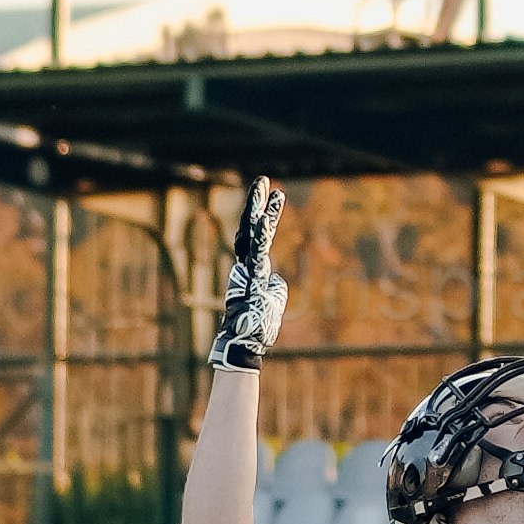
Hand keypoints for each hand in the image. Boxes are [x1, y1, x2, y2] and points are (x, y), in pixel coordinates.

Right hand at [208, 180, 288, 373]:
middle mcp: (248, 265)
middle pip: (251, 228)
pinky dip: (260, 237)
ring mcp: (248, 271)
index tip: (276, 193)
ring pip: (252, 236)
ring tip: (263, 188)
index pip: (261, 235)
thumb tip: (276, 281)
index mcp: (255, 268)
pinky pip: (256, 254)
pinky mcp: (250, 279)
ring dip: (256, 212)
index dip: (268, 214)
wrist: (247, 343)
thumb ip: (275, 286)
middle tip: (262, 180)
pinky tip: (264, 220)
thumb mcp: (273, 301)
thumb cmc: (259, 325)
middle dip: (256, 204)